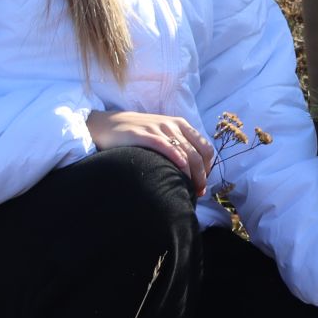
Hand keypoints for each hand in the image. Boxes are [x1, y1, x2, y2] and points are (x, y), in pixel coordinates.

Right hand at [86, 109, 212, 190]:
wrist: (109, 124)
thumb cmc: (139, 134)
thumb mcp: (163, 134)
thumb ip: (178, 146)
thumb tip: (193, 170)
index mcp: (181, 125)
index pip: (205, 148)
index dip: (208, 168)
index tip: (203, 183)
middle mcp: (173, 126)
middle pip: (198, 154)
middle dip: (202, 176)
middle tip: (199, 192)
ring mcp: (159, 129)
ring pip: (185, 152)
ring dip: (192, 174)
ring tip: (191, 189)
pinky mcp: (144, 135)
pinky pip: (165, 145)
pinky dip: (176, 157)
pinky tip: (181, 169)